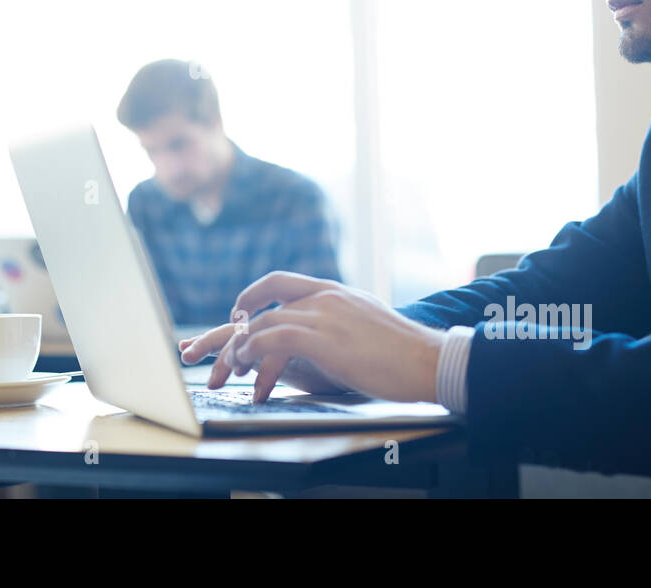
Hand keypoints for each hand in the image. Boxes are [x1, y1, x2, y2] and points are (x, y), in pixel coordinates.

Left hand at [179, 272, 445, 402]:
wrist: (429, 358)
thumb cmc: (404, 351)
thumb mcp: (367, 322)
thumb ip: (341, 320)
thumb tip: (327, 335)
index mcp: (334, 290)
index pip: (281, 280)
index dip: (253, 294)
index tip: (239, 313)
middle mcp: (325, 296)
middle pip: (264, 297)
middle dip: (235, 321)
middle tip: (221, 344)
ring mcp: (323, 315)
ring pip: (263, 321)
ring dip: (240, 347)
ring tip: (230, 368)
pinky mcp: (323, 339)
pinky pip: (273, 338)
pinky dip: (254, 352)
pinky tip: (248, 369)